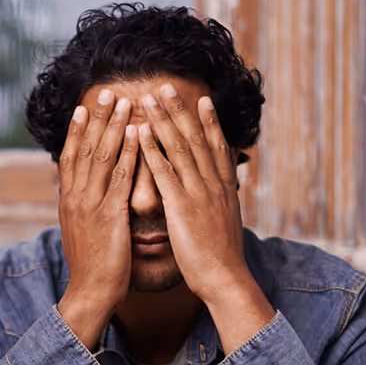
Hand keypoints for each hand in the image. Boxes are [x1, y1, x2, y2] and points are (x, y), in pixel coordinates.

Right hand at [57, 91, 138, 349]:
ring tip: (123, 101)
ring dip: (112, 126)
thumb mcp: (82, 233)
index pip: (70, 158)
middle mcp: (76, 199)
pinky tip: (137, 133)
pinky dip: (128, 152)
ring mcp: (91, 205)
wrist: (90, 293)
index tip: (85, 108)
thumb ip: (83, 211)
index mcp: (69, 202)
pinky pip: (119, 177)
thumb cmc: (92, 267)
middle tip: (106, 92)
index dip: (78, 131)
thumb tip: (84, 197)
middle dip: (96, 119)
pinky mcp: (109, 215)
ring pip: (100, 157)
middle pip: (84, 150)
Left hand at [137, 85, 273, 352]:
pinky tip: (141, 133)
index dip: (209, 122)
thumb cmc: (221, 259)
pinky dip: (152, 150)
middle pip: (196, 139)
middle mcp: (213, 184)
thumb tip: (219, 201)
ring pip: (180, 148)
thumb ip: (218, 208)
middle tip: (166, 86)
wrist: (225, 278)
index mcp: (223, 189)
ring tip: (149, 98)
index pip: (216, 147)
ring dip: (163, 120)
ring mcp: (198, 192)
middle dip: (181, 110)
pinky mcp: (182, 206)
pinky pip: (165, 172)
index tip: (202, 99)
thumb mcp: (224, 226)